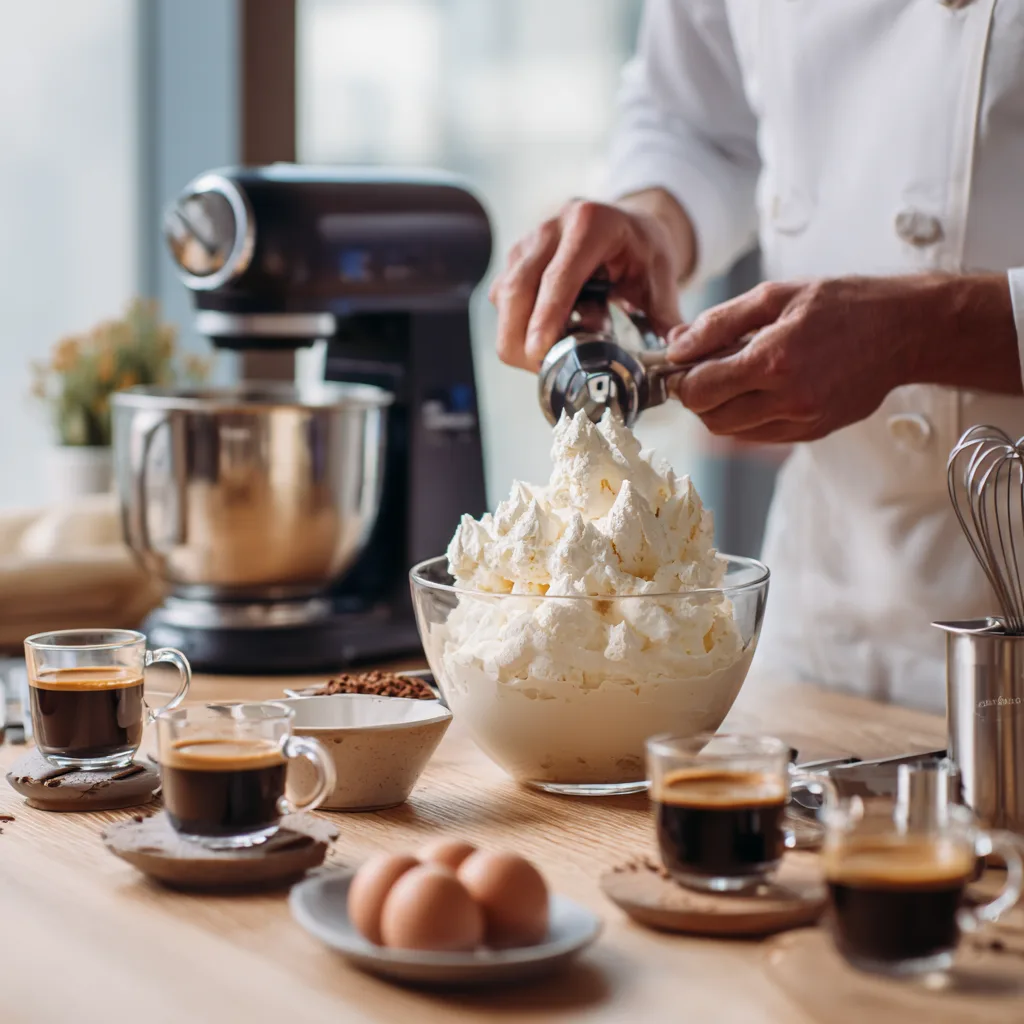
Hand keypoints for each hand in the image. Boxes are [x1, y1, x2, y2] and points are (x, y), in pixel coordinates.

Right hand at [490, 192, 692, 370]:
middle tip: (547, 370)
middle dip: (522, 338)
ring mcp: (526, 244)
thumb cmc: (640, 249)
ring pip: (504, 300)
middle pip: (517, 290)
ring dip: (524, 334)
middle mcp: (550, 229)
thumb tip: (674, 353)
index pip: (558, 278)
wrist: (623, 223)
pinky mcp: (513, 262)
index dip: (545, 317)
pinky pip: (503, 303)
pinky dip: (520, 327)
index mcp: (590, 224)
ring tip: (564, 345)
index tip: (539, 352)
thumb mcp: (660, 276)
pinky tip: (552, 332)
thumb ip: (665, 315)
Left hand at [666, 277, 941, 442]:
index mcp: (773, 360)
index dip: (679, 379)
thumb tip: (676, 345)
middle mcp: (787, 399)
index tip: (679, 364)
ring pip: (731, 431)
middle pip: (709, 418)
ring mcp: (802, 421)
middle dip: (696, 395)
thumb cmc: (842, 304)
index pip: (698, 390)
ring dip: (719, 408)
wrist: (904, 330)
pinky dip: (746, 416)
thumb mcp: (775, 295)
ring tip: (734, 376)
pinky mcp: (813, 432)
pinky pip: (759, 434)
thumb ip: (719, 322)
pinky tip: (760, 388)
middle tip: (704, 368)